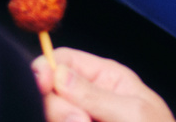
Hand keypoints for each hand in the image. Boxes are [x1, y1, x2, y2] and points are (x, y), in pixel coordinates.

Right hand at [35, 47, 175, 121]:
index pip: (65, 60)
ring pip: (52, 115)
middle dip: (59, 108)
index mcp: (105, 78)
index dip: (47, 67)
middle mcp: (88, 98)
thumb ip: (95, 95)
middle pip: (51, 92)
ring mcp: (81, 119)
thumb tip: (58, 74)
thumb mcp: (132, 112)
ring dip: (62, 121)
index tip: (43, 83)